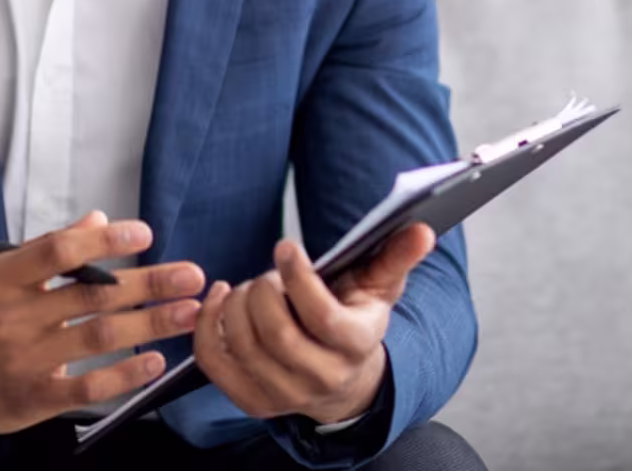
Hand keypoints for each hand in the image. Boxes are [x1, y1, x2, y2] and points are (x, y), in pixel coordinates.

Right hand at [0, 211, 205, 434]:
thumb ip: (45, 251)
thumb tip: (97, 220)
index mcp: (1, 278)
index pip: (59, 252)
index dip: (104, 241)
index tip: (144, 234)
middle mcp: (13, 317)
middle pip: (92, 295)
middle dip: (148, 284)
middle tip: (192, 275)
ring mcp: (22, 359)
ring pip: (97, 338)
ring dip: (150, 324)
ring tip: (188, 312)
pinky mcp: (29, 398)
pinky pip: (86, 387)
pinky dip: (123, 374)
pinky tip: (154, 361)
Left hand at [192, 222, 435, 426]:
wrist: (343, 378)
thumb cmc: (355, 318)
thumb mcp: (379, 286)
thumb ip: (397, 256)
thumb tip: (423, 230)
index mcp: (357, 346)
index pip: (321, 316)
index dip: (297, 277)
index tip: (286, 246)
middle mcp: (323, 379)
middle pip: (276, 333)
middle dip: (263, 291)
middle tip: (268, 275)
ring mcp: (286, 395)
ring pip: (244, 346)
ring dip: (237, 305)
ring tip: (250, 288)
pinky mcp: (253, 401)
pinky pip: (215, 363)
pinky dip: (208, 325)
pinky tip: (220, 300)